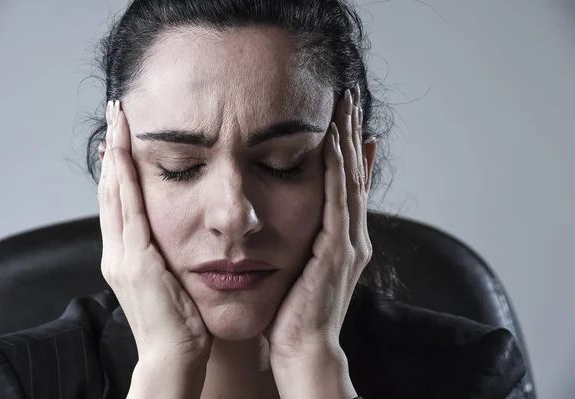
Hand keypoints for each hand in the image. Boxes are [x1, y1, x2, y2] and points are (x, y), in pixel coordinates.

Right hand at [98, 101, 211, 367]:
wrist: (174, 355)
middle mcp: (118, 251)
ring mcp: (123, 255)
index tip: (120, 136)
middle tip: (115, 113)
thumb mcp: (170, 278)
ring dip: (115, 156)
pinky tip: (123, 157)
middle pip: (112, 190)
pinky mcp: (135, 262)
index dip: (118, 167)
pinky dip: (123, 183)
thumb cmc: (180, 319)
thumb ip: (165, 253)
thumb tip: (174, 231)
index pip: (120, 201)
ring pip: (115, 195)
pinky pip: (129, 213)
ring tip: (116, 122)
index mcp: (126, 254)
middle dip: (112, 150)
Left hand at [265, 87, 370, 396]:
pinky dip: (335, 170)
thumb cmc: (297, 311)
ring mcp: (350, 244)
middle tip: (350, 98)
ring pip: (350, 180)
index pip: (350, 184)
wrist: (303, 347)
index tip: (345, 118)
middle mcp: (355, 237)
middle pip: (356, 174)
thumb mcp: (305, 266)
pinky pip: (336, 201)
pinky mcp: (337, 252)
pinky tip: (331, 142)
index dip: (350, 149)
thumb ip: (308, 239)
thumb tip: (299, 218)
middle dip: (353, 134)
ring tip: (345, 106)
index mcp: (347, 240)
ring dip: (348, 141)